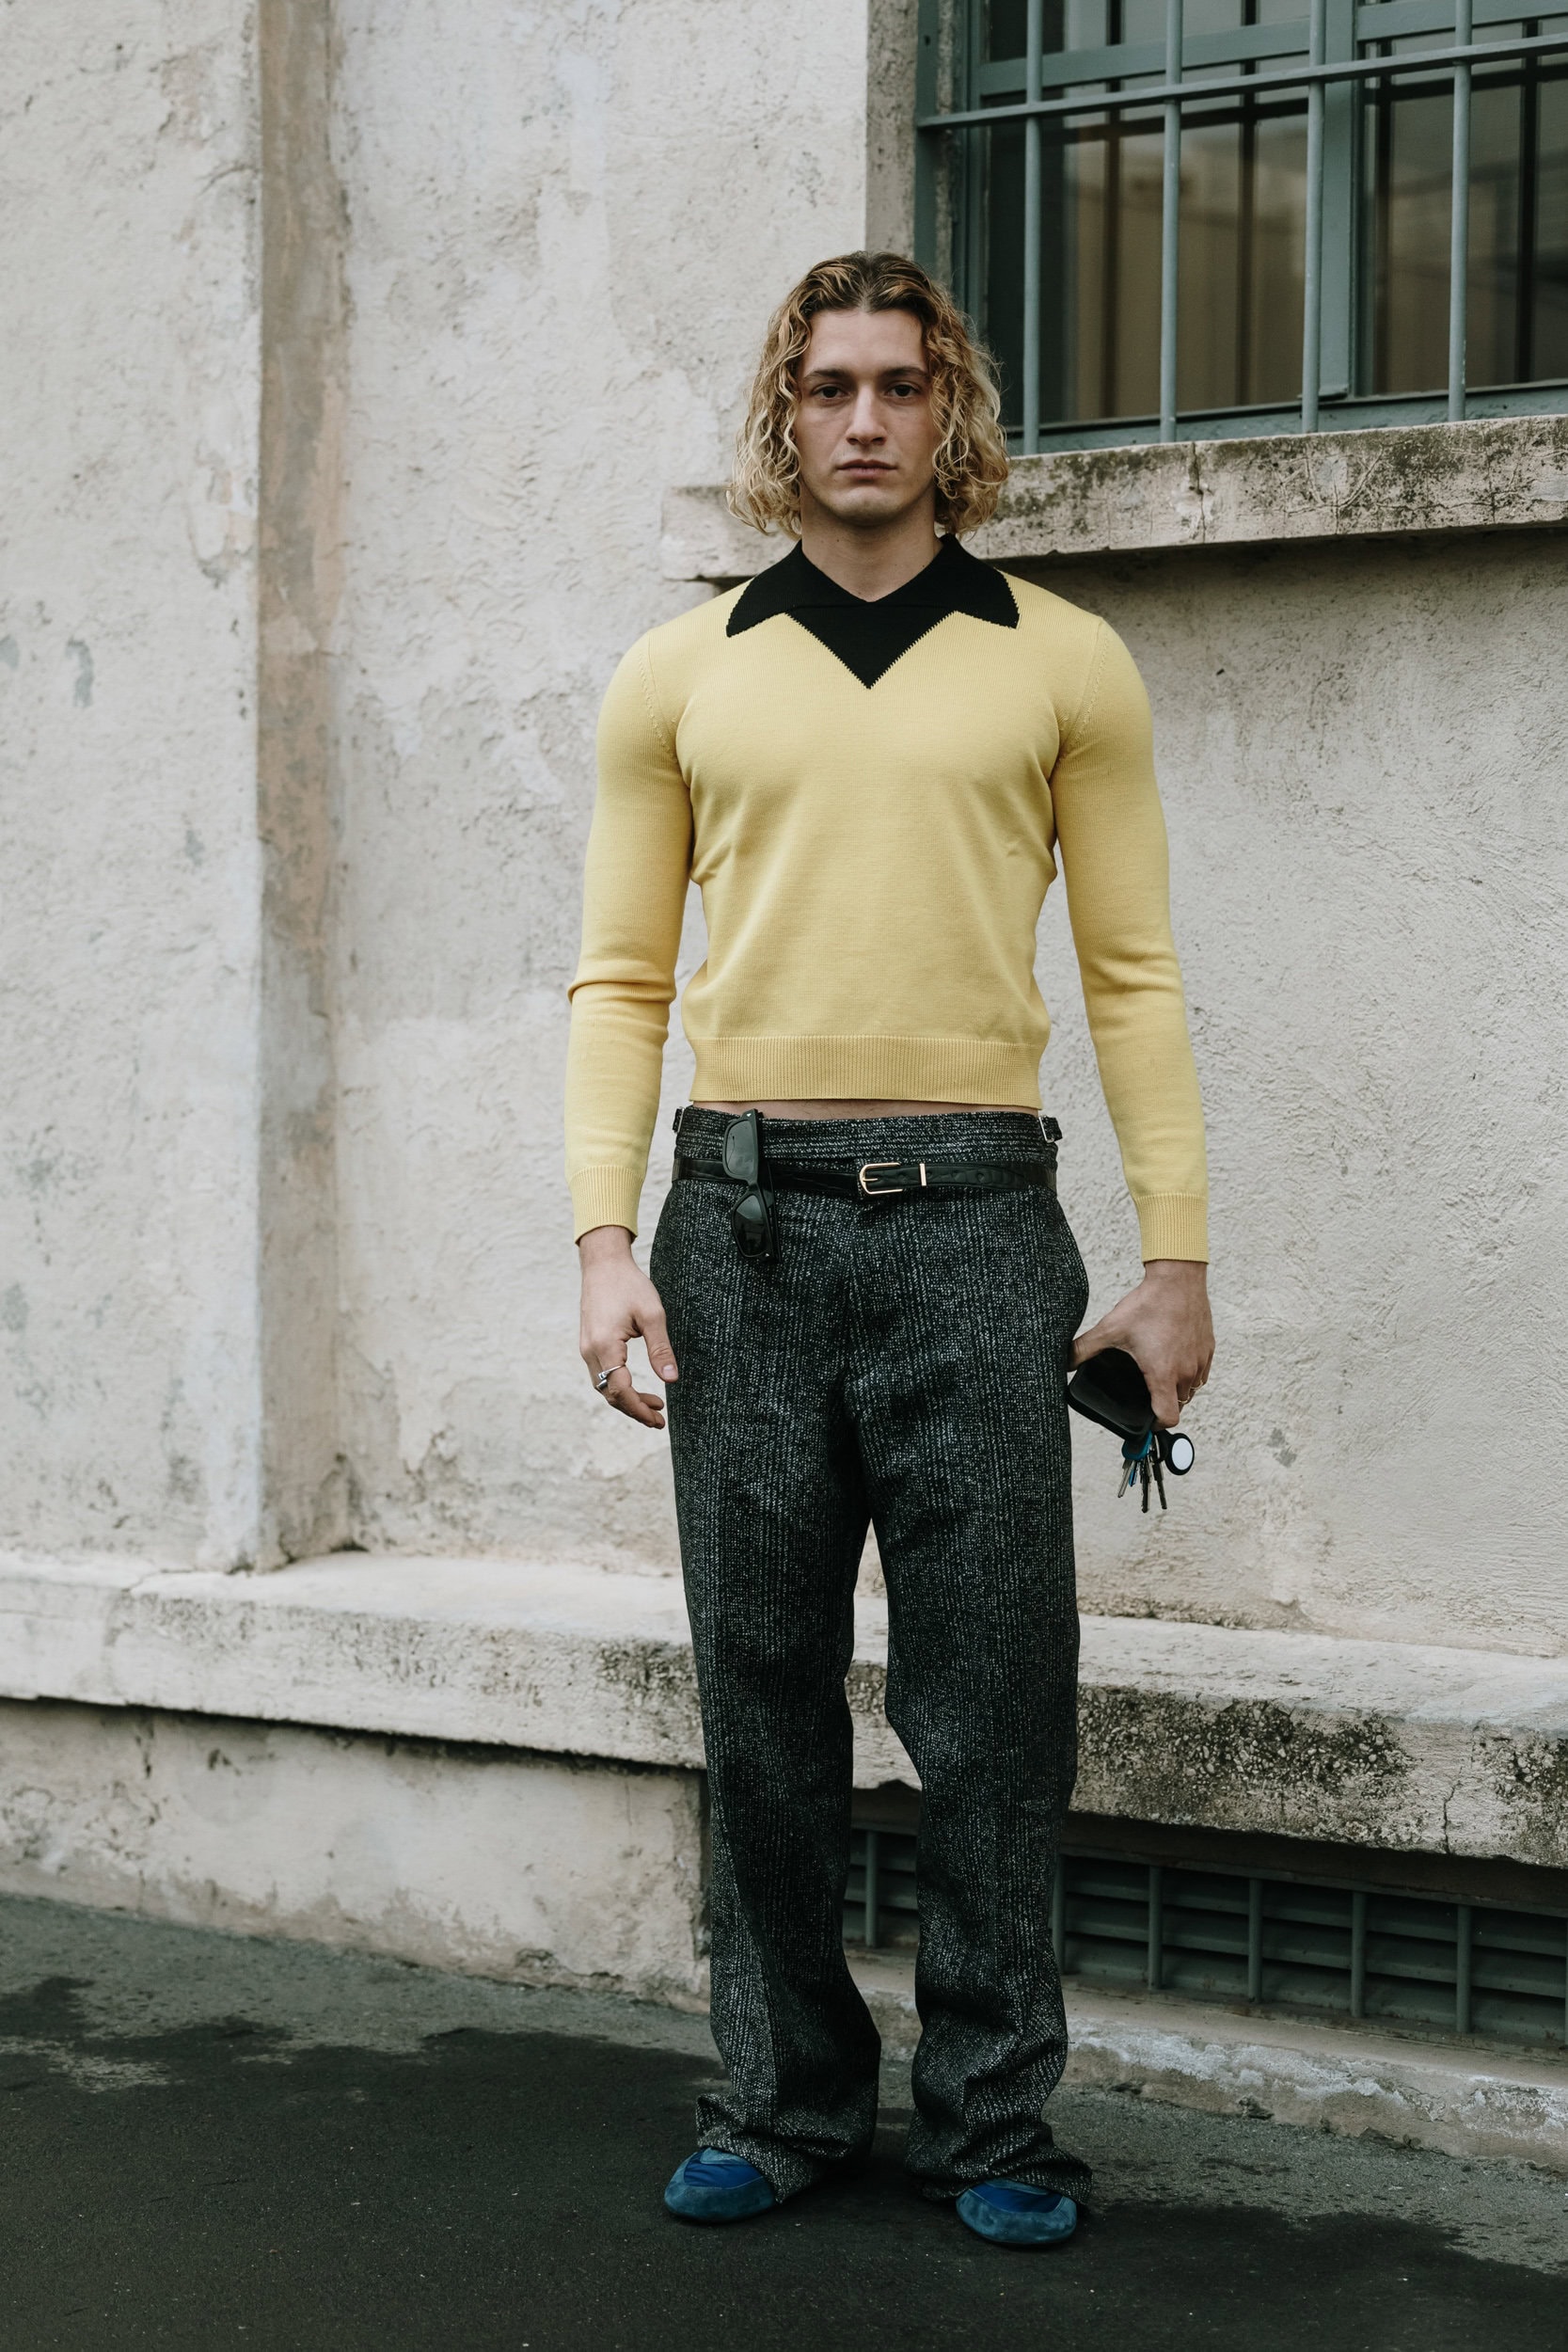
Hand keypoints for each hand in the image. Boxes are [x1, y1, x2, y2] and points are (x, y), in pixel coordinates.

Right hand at [578, 1225, 678, 1429]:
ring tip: (654, 1405)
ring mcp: (586, 1348)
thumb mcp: (652, 1315)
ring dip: (627, 1400)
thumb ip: (660, 1349)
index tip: (659, 1419)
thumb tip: (671, 1379)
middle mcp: (590, 1351)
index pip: (620, 1391)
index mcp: (605, 1345)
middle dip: (634, 1410)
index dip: (639, 1409)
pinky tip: (637, 1387)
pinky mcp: (589, 1344)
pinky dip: (619, 1386)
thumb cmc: (629, 1284)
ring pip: (604, 1387)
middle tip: (659, 1419)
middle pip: (610, 1394)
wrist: (603, 1264)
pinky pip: (602, 1374)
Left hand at [1071, 1259, 1213, 1427]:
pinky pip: (1201, 1373)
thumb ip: (1084, 1348)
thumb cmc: (1148, 1304)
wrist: (1177, 1279)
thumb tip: (1065, 1361)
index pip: (1168, 1418)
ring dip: (1177, 1389)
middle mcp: (1186, 1372)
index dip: (1155, 1424)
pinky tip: (1173, 1359)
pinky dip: (1189, 1373)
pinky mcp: (1208, 1348)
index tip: (1145, 1418)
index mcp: (1163, 1374)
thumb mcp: (1111, 1329)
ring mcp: (1200, 1360)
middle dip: (1162, 1403)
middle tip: (1145, 1392)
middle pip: (1179, 1405)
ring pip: (1191, 1389)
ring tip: (1157, 1375)